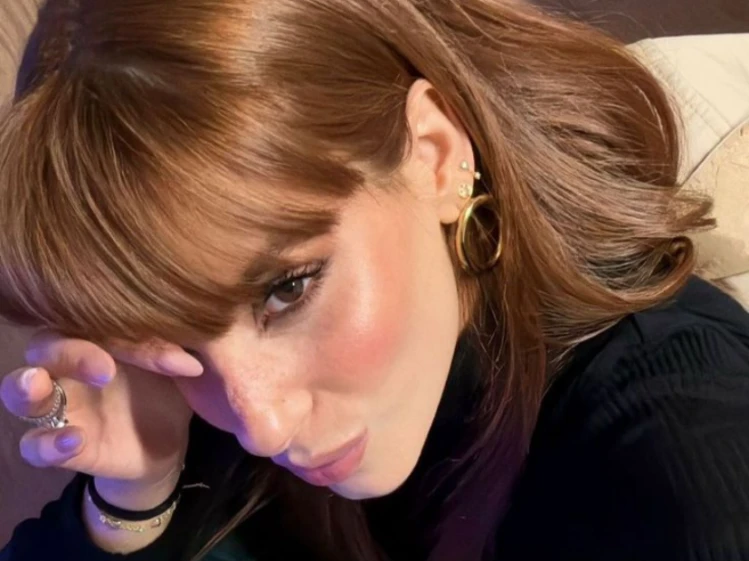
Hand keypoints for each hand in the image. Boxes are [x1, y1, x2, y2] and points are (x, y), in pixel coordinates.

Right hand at [0, 330, 203, 506]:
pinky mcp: (64, 448)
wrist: (171, 439)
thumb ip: (172, 353)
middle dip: (61, 351)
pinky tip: (73, 440)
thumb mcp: (175, 366)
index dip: (110, 331)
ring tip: (38, 388)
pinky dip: (47, 444)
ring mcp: (62, 409)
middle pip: (42, 348)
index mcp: (95, 339)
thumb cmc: (165, 385)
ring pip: (18, 394)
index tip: (151, 354)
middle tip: (102, 368)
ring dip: (22, 389)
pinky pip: (34, 446)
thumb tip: (188, 361)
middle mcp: (69, 369)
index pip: (86, 320)